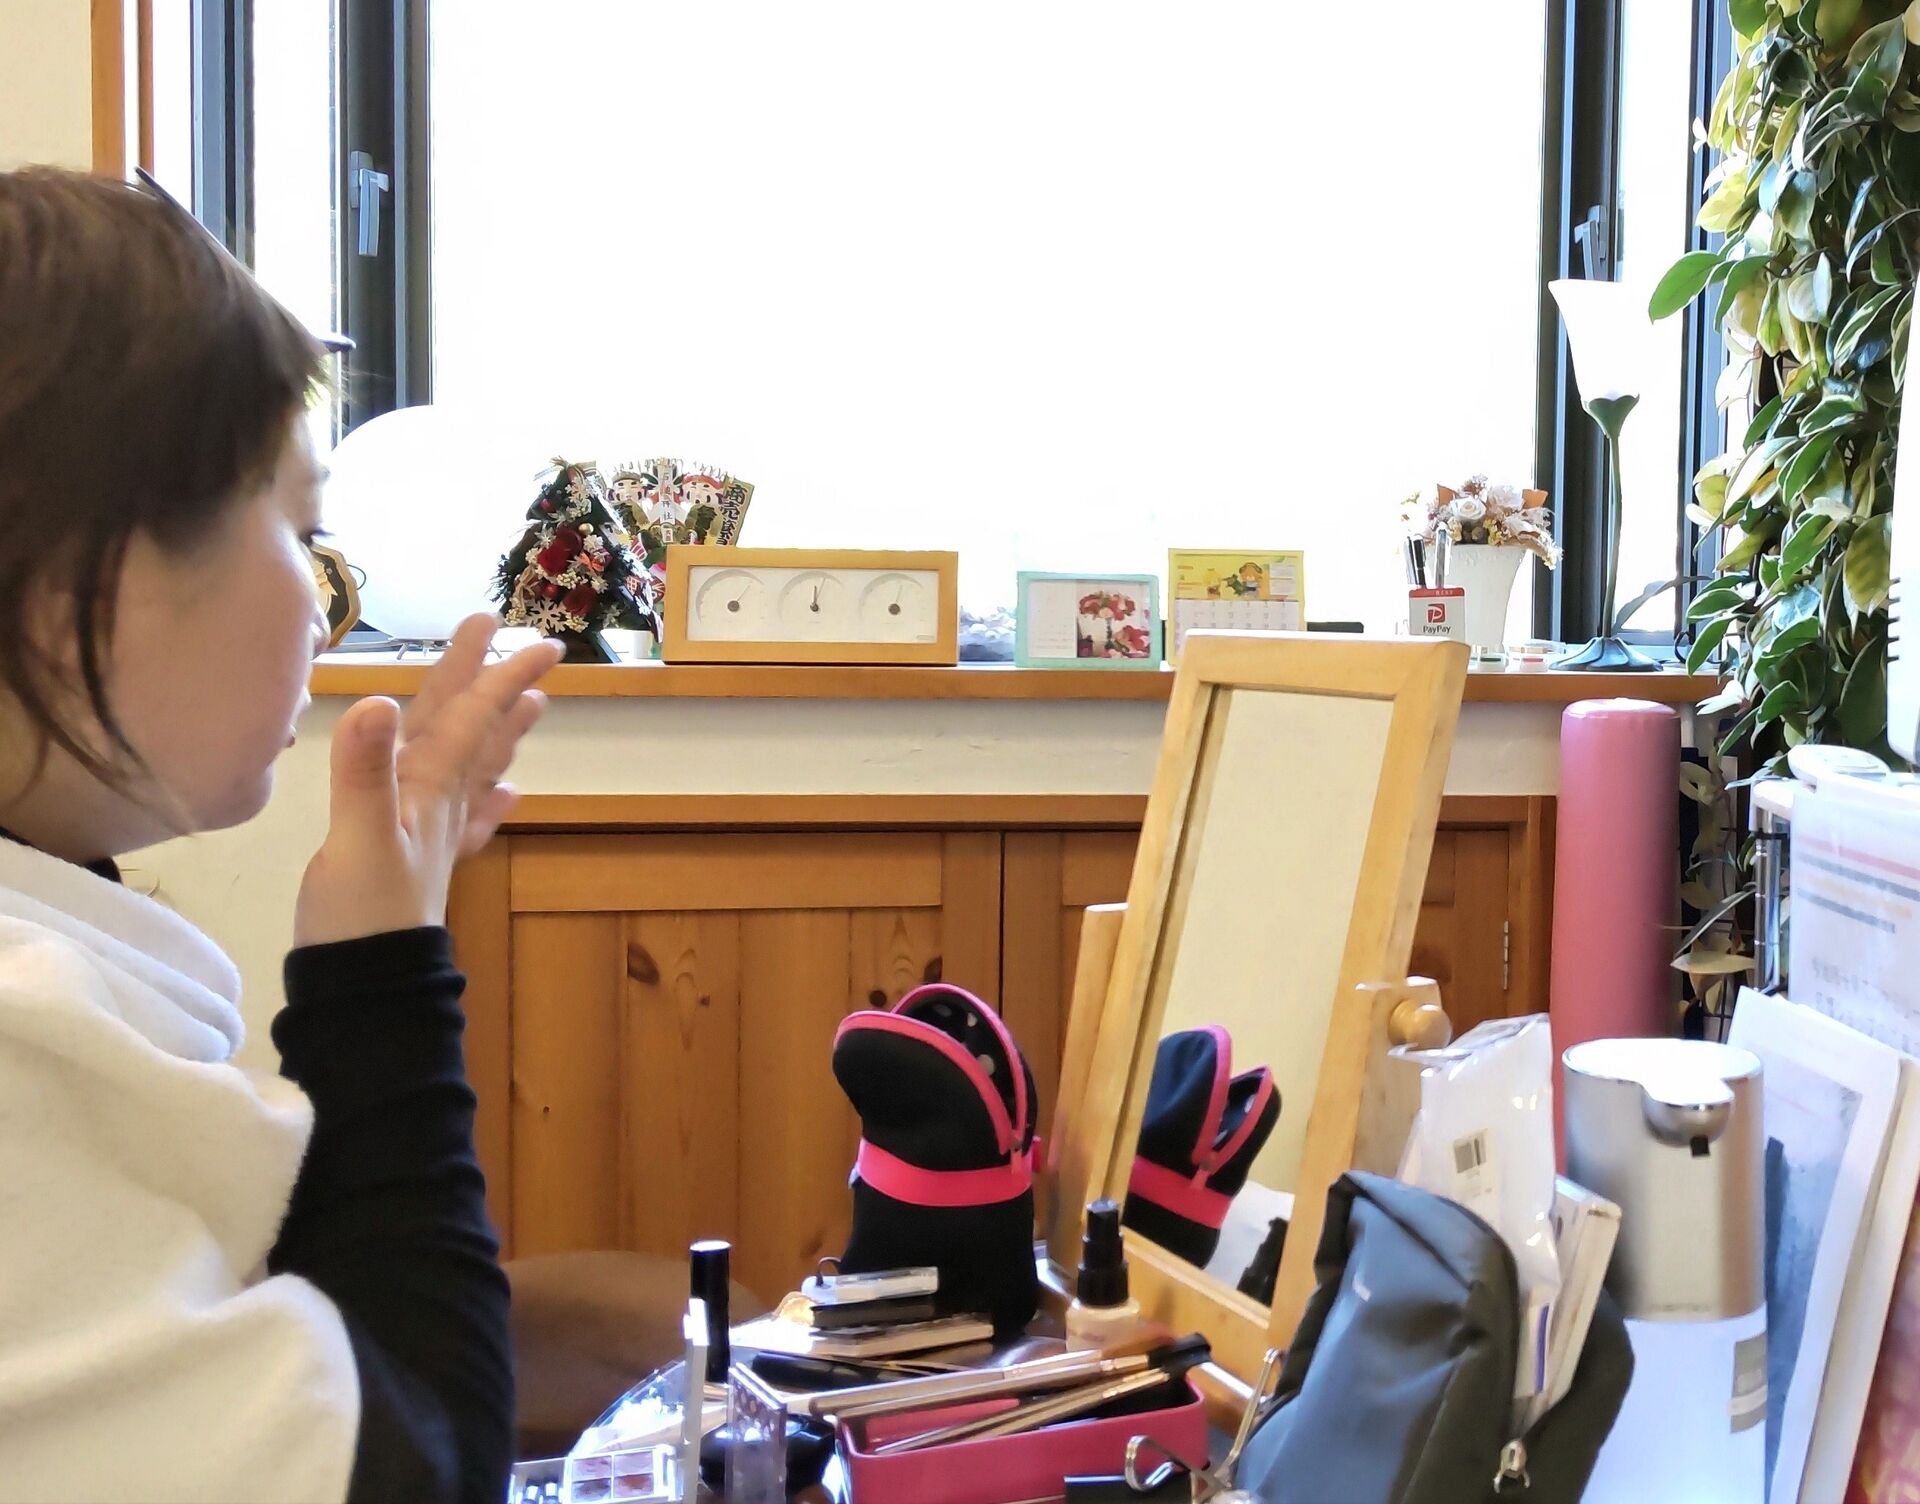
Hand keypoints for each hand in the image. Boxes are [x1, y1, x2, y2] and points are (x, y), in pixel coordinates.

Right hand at [295, 616, 565, 947]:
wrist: (367, 987)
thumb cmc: (362, 913)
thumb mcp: (357, 837)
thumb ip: (363, 771)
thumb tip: (374, 700)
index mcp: (428, 789)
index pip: (470, 720)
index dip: (497, 676)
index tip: (540, 642)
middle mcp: (439, 805)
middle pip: (469, 731)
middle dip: (489, 683)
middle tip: (522, 641)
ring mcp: (434, 836)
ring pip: (473, 769)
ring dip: (500, 735)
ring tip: (534, 705)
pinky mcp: (419, 866)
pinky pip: (465, 823)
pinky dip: (487, 804)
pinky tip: (508, 795)